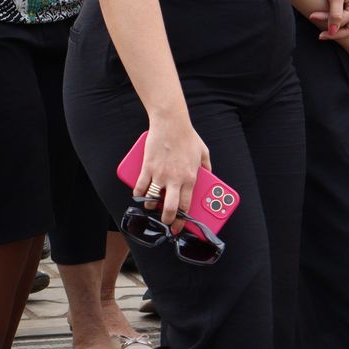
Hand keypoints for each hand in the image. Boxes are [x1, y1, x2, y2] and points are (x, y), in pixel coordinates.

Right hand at [137, 117, 210, 235]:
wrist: (171, 123)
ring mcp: (160, 174)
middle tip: (165, 222)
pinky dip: (138, 194)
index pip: (186, 205)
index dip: (182, 219)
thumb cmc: (187, 136)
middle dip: (167, 220)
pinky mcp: (147, 167)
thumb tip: (210, 176)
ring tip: (151, 206)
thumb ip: (207, 166)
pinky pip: (140, 186)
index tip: (179, 226)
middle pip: (170, 208)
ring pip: (152, 200)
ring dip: (150, 207)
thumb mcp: (203, 152)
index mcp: (190, 178)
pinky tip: (139, 195)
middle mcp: (175, 179)